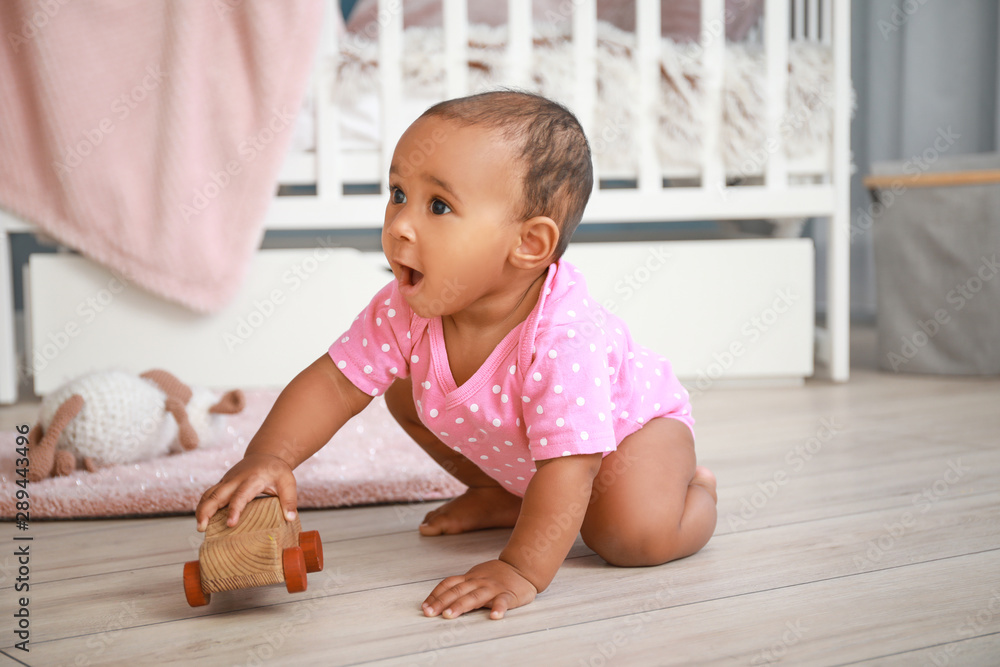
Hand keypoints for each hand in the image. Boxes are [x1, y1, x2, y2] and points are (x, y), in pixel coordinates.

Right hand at [195, 453, 297, 530]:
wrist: (266, 456)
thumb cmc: (277, 471)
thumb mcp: (288, 482)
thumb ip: (289, 499)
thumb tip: (290, 518)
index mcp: (252, 479)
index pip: (240, 496)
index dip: (234, 510)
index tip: (230, 524)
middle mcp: (235, 480)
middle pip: (217, 494)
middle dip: (207, 510)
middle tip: (202, 528)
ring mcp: (227, 481)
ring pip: (209, 494)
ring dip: (201, 509)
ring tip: (199, 527)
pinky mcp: (223, 484)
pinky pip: (209, 495)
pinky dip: (203, 506)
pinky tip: (202, 520)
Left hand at [422, 559, 537, 619]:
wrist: (522, 567)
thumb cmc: (496, 575)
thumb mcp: (476, 576)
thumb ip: (462, 586)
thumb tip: (441, 598)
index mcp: (470, 578)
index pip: (448, 584)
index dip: (435, 595)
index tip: (424, 607)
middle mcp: (478, 582)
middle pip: (457, 591)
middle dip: (442, 602)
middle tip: (430, 613)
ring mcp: (493, 588)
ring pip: (475, 596)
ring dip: (461, 605)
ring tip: (450, 615)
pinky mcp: (508, 594)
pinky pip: (503, 601)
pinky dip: (499, 608)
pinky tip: (494, 616)